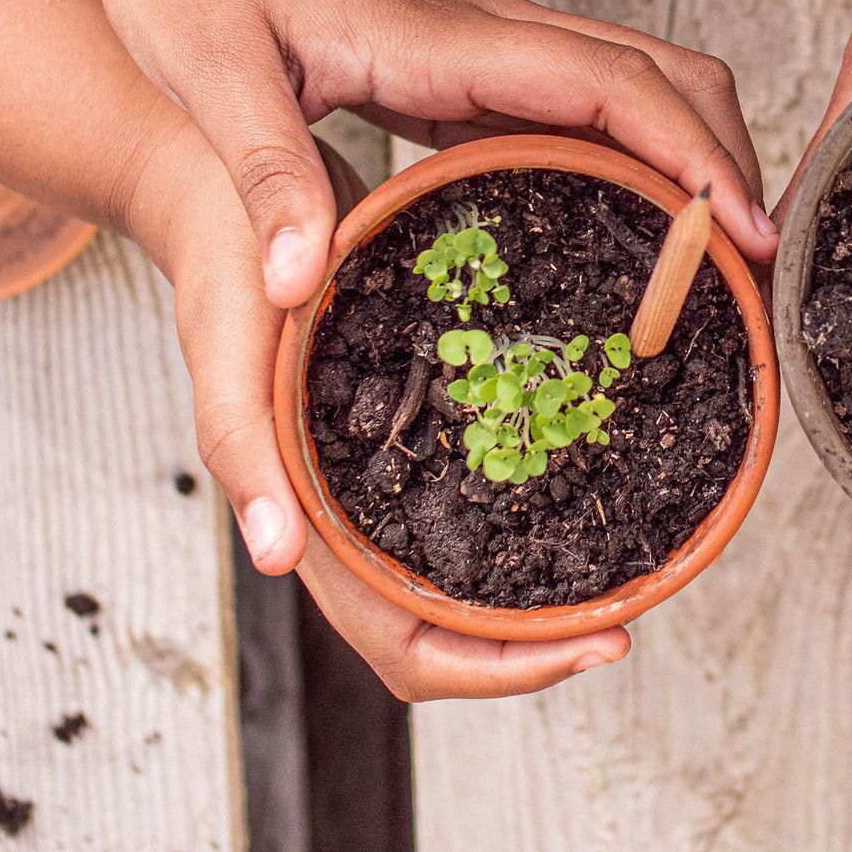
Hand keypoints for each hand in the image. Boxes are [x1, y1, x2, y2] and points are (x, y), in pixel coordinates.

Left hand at [97, 0, 772, 309]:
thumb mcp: (211, 72)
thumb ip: (264, 175)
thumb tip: (296, 290)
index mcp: (448, 35)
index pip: (611, 86)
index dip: (692, 156)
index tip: (746, 235)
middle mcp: (494, 32)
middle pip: (664, 78)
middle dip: (729, 164)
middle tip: (758, 274)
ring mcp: (492, 45)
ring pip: (640, 87)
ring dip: (696, 160)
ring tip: (718, 267)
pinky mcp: (475, 64)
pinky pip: (585, 109)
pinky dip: (638, 161)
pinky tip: (630, 231)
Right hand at [122, 115, 629, 699]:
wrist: (228, 182)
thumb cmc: (220, 253)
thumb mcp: (224, 333)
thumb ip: (238, 438)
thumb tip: (275, 559)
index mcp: (306, 522)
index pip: (406, 649)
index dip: (499, 669)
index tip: (597, 643)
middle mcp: (351, 516)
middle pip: (451, 635)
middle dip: (541, 645)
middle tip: (628, 619)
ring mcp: (385, 474)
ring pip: (471, 576)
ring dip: (544, 590)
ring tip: (630, 562)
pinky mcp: (415, 425)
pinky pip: (479, 496)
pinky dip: (534, 509)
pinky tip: (598, 466)